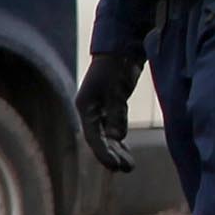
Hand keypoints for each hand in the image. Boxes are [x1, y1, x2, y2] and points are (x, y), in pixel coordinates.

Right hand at [74, 45, 142, 174]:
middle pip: (99, 139)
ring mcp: (101, 106)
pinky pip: (113, 126)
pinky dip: (119, 138)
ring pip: (106, 134)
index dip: (104, 154)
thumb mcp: (116, 90)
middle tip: (127, 168)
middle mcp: (90, 109)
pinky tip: (125, 148)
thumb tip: (116, 138)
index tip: (116, 167)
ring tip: (128, 165)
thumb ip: (115, 114)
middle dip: (112, 155)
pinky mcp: (112, 103)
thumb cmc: (116, 66)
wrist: (121, 45)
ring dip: (116, 150)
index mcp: (86, 106)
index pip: (93, 137)